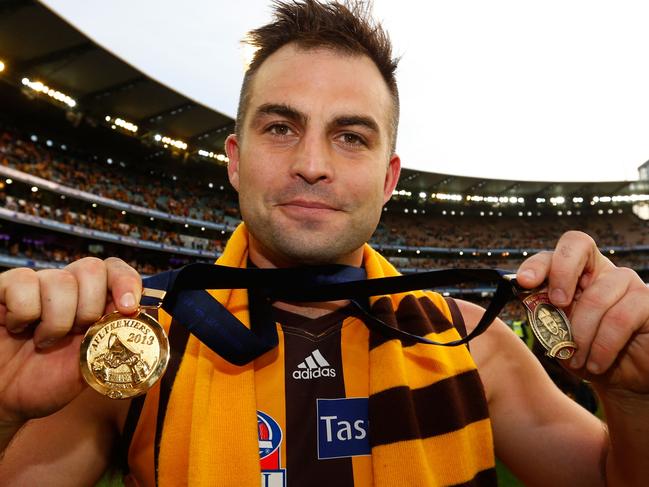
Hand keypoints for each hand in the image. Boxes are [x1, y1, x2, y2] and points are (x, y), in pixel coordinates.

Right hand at [0, 257, 140, 425]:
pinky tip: (19, 327)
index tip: (127, 309)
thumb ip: (115, 341)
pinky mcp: (5, 288)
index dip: (126, 282)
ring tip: (44, 341)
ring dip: (56, 320)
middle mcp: (68, 287)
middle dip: (90, 307)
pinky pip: (24, 283)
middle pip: (92, 268)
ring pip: (60, 280)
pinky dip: (24, 313)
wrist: (3, 401)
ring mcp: (37, 285)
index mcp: (93, 301)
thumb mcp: (90, 366)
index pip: (116, 270)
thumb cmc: (45, 383)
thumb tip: (149, 321)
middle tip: (77, 333)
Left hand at [517, 231, 648, 395]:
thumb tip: (523, 292)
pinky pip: (620, 318)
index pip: (555, 251)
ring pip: (596, 296)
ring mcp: (629, 283)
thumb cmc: (587, 354)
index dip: (539, 262)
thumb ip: (542, 310)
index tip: (524, 281)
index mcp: (576, 273)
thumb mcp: (557, 334)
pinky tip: (596, 364)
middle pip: (578, 245)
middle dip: (560, 273)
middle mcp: (602, 270)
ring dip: (581, 334)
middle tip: (558, 304)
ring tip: (577, 359)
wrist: (624, 381)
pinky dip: (602, 346)